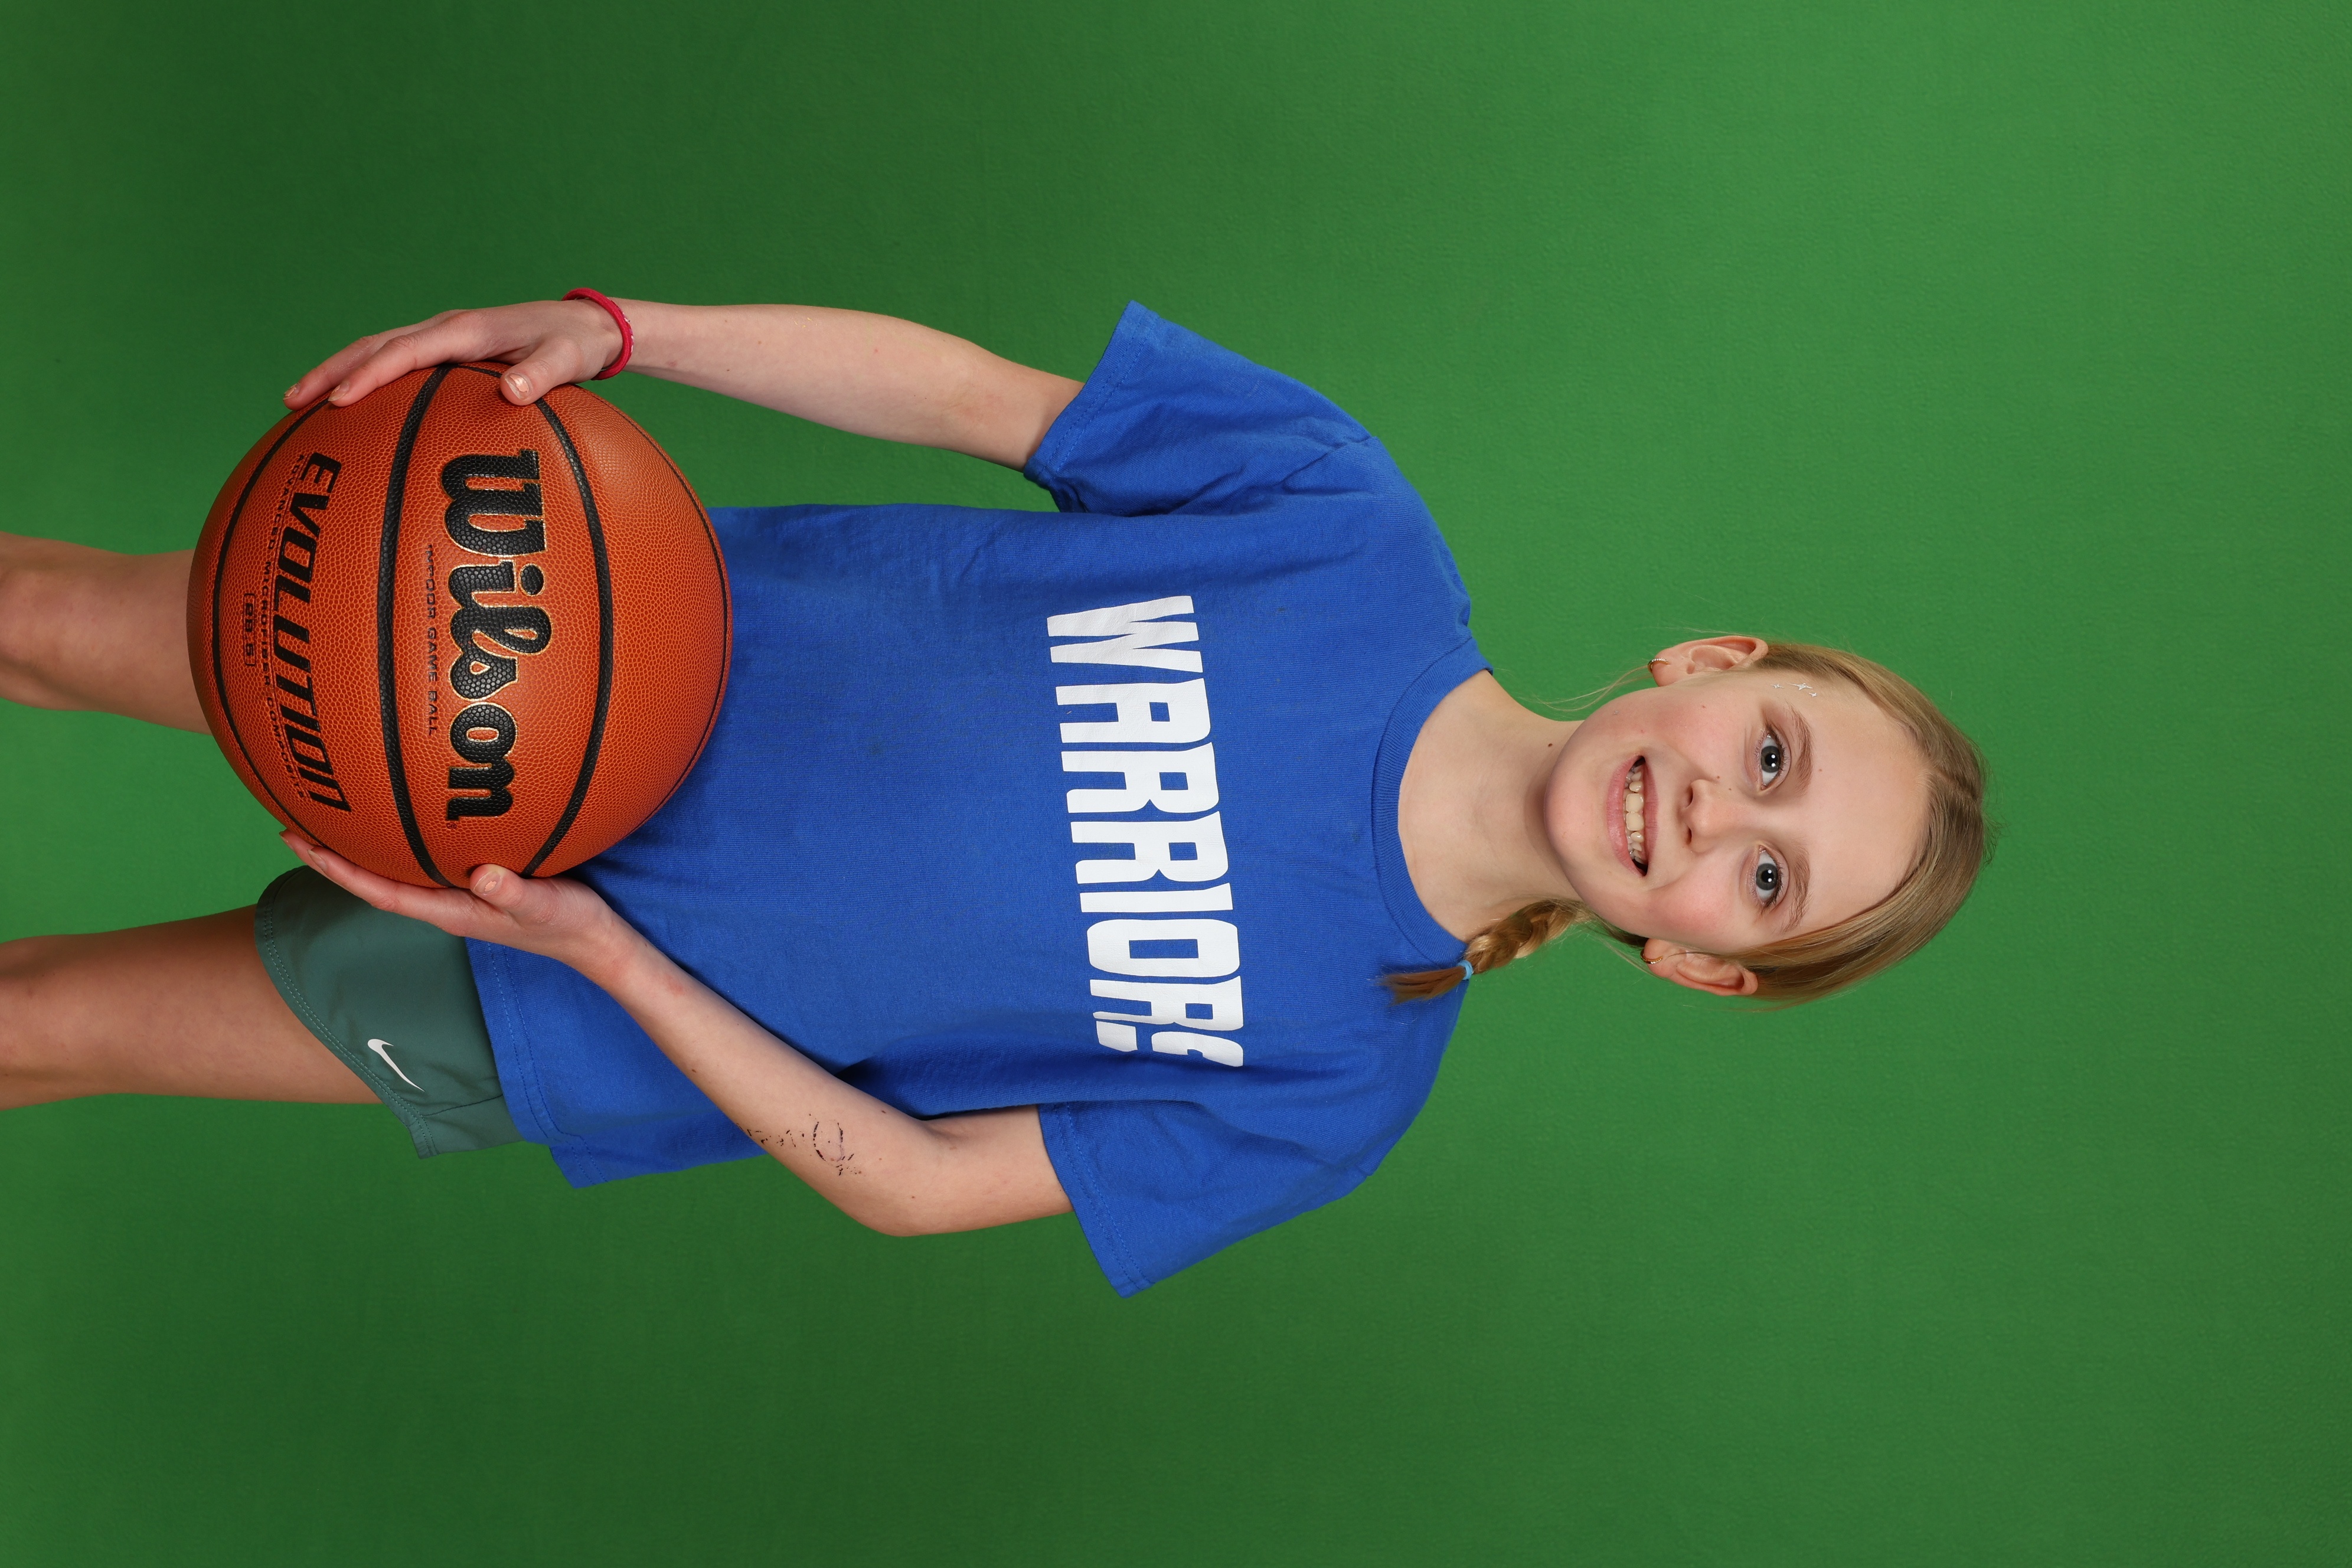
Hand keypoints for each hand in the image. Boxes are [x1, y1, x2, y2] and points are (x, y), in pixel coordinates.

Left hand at [282, 831, 636, 981]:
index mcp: (449, 910)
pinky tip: (402, 810)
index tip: (297, 840)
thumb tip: (482, 875)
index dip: (334, 867)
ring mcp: (459, 891)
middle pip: (373, 876)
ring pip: (395, 866)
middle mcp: (444, 900)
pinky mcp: (478, 878)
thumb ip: (514, 893)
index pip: (377, 890)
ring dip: (360, 844)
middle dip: (331, 851)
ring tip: (332, 811)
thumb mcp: (546, 906)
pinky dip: (402, 833)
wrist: (596, 939)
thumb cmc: (569, 924)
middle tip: (292, 816)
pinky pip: (427, 853)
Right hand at [284, 298, 625, 411]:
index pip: (406, 351)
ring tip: (300, 402)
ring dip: (339, 371)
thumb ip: (543, 375)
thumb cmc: (577, 344)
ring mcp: (445, 337)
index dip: (370, 375)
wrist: (588, 325)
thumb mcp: (568, 359)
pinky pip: (397, 361)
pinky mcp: (448, 350)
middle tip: (292, 401)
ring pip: (379, 350)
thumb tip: (512, 392)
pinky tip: (350, 406)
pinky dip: (367, 377)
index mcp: (468, 330)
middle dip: (333, 370)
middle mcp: (448, 329)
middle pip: (375, 346)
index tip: (338, 400)